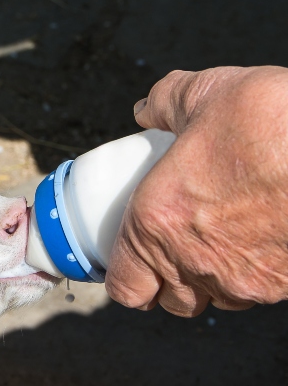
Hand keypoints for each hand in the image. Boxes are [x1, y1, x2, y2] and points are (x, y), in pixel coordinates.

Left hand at [104, 66, 287, 316]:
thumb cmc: (273, 125)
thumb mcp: (202, 94)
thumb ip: (165, 103)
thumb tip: (147, 109)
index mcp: (158, 219)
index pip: (125, 285)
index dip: (124, 276)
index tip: (128, 259)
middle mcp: (196, 260)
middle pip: (171, 300)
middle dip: (167, 280)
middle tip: (173, 244)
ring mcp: (246, 280)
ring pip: (217, 299)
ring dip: (211, 277)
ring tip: (219, 236)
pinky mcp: (286, 284)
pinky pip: (259, 292)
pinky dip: (253, 273)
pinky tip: (260, 236)